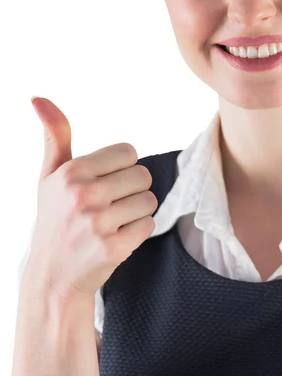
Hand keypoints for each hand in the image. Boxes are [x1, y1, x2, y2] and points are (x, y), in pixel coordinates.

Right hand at [23, 97, 157, 298]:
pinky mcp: (113, 247)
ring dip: (136, 212)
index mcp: (71, 172)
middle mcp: (83, 195)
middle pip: (143, 175)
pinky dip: (137, 232)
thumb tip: (37, 97)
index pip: (129, 152)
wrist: (52, 277)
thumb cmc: (55, 220)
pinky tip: (115, 239)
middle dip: (131, 190)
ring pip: (150, 200)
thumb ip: (54, 136)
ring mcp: (98, 223)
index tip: (103, 184)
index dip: (121, 168)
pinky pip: (149, 225)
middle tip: (108, 206)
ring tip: (111, 223)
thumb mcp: (49, 176)